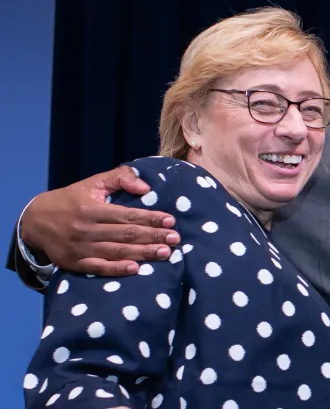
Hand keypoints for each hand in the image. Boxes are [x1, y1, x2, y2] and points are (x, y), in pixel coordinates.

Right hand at [20, 166, 179, 276]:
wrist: (34, 221)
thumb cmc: (71, 200)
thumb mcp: (93, 184)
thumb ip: (120, 179)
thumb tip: (145, 188)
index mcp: (92, 209)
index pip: (127, 215)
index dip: (150, 218)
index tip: (170, 221)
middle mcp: (86, 229)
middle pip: (125, 235)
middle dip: (153, 236)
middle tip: (175, 239)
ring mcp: (80, 248)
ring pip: (116, 252)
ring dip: (143, 253)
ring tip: (165, 253)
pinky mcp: (74, 263)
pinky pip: (98, 268)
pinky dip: (117, 269)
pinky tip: (136, 269)